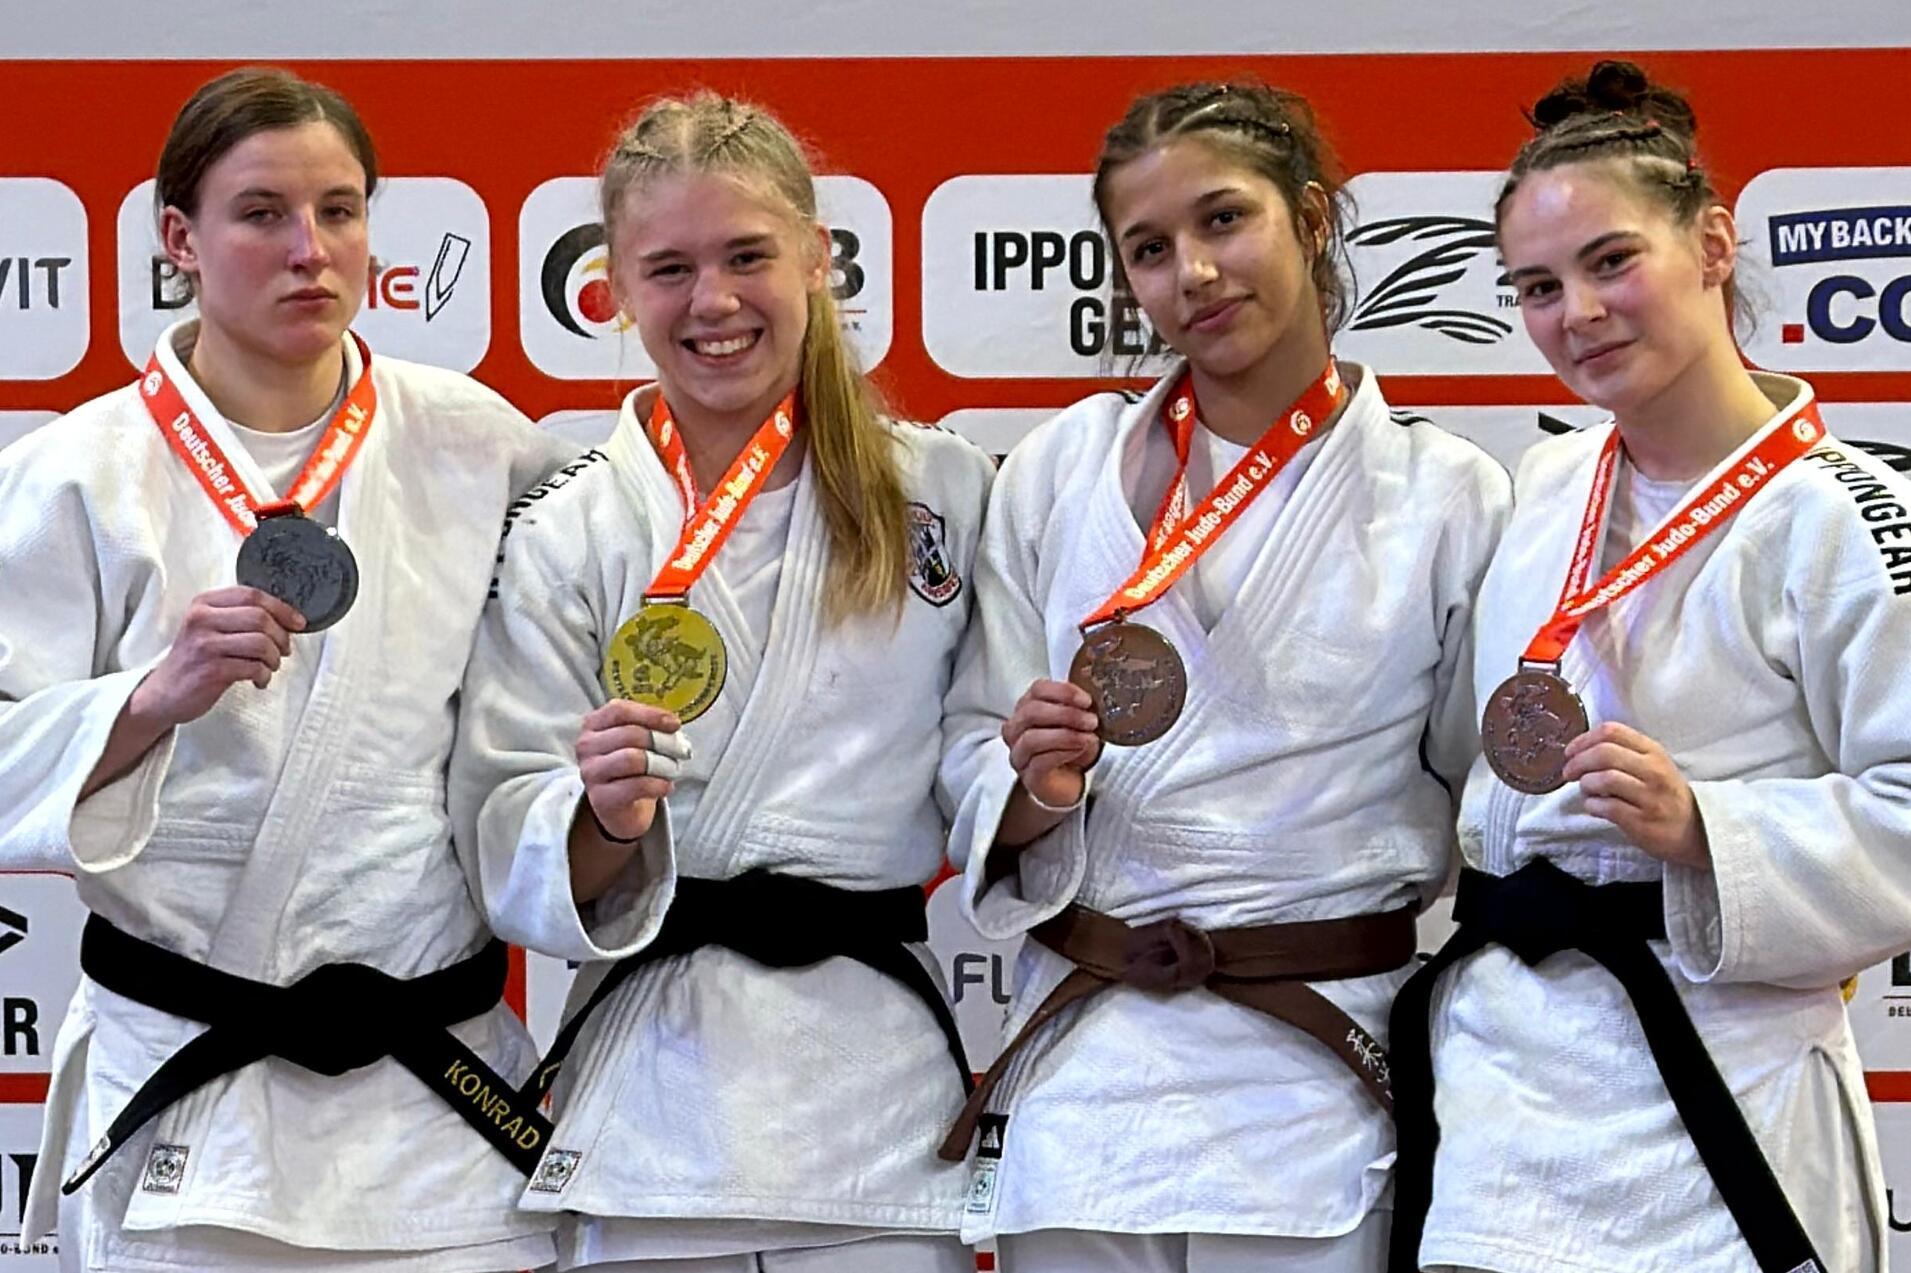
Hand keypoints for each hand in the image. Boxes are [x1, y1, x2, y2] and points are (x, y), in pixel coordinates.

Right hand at [130, 586, 303, 727]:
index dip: (282, 608)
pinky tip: (258, 680)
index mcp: (203, 603)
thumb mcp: (209, 628)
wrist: (162, 693)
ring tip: (269, 667)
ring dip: (274, 659)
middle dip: (282, 636)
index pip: (252, 595)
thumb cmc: (193, 660)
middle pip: (260, 618)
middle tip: (283, 650)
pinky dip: (264, 676)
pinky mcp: (211, 671)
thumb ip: (238, 616)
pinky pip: (254, 668)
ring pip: (261, 643)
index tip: (298, 622)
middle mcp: (202, 619)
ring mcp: (205, 645)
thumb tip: (287, 618)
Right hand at [575, 700, 689, 841]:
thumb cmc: (630, 766)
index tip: (674, 724)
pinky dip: (658, 785)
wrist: (620, 806)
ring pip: (633, 759)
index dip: (651, 715)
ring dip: (662, 763)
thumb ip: (649, 726)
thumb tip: (672, 724)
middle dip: (663, 742)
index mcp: (593, 724)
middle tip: (682, 751)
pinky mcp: (601, 798)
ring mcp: (591, 772)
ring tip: (672, 769)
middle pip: (630, 734)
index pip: (620, 711)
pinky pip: (636, 786)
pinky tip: (666, 786)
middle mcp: (587, 746)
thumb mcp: (635, 739)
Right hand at [1002, 678, 1100, 810]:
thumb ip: (1081, 707)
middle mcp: (1016, 728)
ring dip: (1065, 735)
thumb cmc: (1073, 748)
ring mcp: (1019, 753)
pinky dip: (1063, 753)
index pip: (1038, 689)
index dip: (1063, 691)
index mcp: (1028, 707)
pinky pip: (1040, 762)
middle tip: (1091, 720)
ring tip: (1088, 738)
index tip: (1086, 700)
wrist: (1071, 783)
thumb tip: (1098, 695)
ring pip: (1032, 738)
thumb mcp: (1079, 722)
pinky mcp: (1028, 775)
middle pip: (1032, 711)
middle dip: (1066, 714)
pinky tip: (1079, 751)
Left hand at [1562, 721, 1709, 869]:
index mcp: (1653, 751)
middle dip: (1578, 762)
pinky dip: (1592, 805)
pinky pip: (1607, 807)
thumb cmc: (1665, 794)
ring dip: (1585, 785)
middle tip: (1569, 772)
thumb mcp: (1653, 765)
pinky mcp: (1642, 821)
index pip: (1612, 731)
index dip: (1583, 739)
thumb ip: (1623, 753)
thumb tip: (1580, 749)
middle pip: (1604, 753)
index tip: (1570, 751)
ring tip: (1586, 790)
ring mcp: (1649, 796)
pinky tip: (1594, 807)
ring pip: (1604, 779)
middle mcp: (1653, 770)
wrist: (1695, 830)